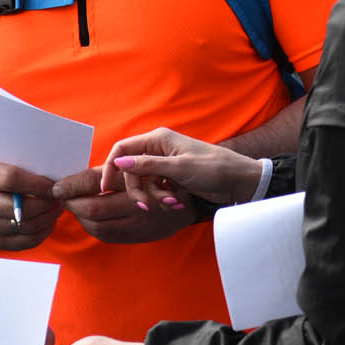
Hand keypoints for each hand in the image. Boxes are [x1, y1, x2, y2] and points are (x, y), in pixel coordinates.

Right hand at [0, 162, 61, 250]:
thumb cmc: (5, 174)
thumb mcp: (12, 162)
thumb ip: (29, 166)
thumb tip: (56, 176)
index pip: (11, 180)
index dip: (37, 184)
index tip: (54, 186)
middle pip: (22, 208)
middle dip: (47, 204)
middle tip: (60, 198)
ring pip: (28, 226)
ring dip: (49, 218)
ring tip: (57, 208)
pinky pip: (28, 241)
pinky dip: (44, 231)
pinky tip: (50, 220)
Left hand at [52, 166, 196, 242]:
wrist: (192, 200)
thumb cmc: (160, 176)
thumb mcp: (136, 166)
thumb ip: (106, 172)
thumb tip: (70, 180)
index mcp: (133, 181)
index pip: (92, 184)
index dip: (71, 187)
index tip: (56, 188)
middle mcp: (135, 205)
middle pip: (92, 209)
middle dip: (72, 204)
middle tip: (61, 197)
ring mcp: (138, 225)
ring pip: (98, 227)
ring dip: (80, 217)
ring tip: (73, 206)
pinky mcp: (138, 237)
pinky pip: (108, 236)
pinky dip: (93, 228)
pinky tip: (88, 219)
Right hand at [100, 128, 262, 208]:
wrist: (238, 181)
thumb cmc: (213, 169)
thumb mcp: (179, 168)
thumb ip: (147, 166)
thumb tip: (118, 162)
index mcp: (158, 139)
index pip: (122, 149)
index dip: (111, 167)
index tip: (106, 188)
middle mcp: (158, 149)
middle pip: (131, 171)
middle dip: (138, 190)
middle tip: (147, 205)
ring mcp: (165, 164)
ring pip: (144, 183)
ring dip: (154, 197)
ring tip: (172, 203)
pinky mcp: (172, 178)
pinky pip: (156, 190)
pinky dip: (163, 198)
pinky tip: (178, 202)